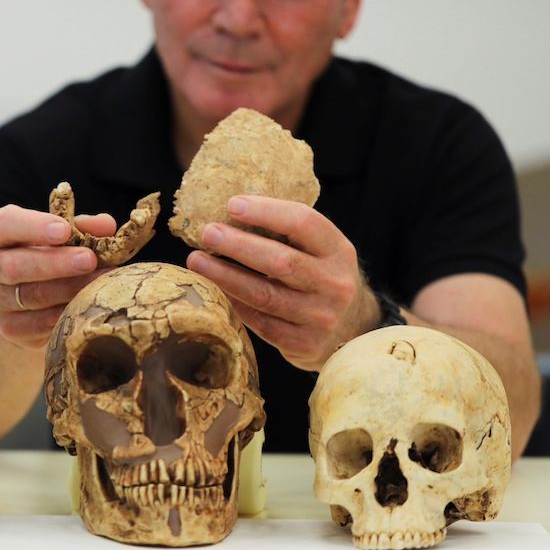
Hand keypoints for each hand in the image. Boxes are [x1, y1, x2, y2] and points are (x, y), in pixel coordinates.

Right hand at [0, 204, 115, 349]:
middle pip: (16, 266)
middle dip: (56, 263)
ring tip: (102, 281)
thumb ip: (80, 227)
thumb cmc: (43, 254)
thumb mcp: (56, 234)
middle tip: (89, 259)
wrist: (17, 296)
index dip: (34, 227)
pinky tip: (89, 304)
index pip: (5, 224)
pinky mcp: (9, 328)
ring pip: (33, 297)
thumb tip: (106, 226)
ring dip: (70, 289)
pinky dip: (67, 313)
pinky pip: (41, 324)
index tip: (64, 230)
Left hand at [185, 195, 378, 370]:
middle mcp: (336, 283)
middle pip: (280, 261)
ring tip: (197, 261)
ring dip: (225, 276)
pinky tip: (216, 290)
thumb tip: (229, 214)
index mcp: (338, 250)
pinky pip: (261, 323)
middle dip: (238, 245)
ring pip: (264, 295)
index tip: (231, 205)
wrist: (352, 329)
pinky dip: (235, 304)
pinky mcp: (306, 344)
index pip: (303, 223)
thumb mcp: (319, 251)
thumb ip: (287, 234)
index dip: (266, 211)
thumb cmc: (320, 277)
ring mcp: (322, 317)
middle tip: (207, 233)